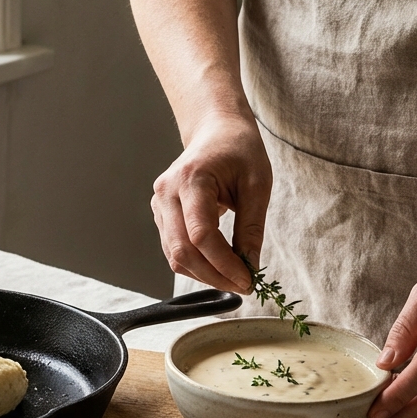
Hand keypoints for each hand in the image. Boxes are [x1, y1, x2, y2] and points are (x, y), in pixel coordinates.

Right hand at [151, 112, 272, 292]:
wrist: (216, 131)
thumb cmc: (239, 151)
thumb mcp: (257, 185)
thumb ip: (251, 228)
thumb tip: (250, 267)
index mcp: (191, 179)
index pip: (201, 235)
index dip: (224, 264)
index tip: (248, 280)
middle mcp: (167, 193)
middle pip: (182, 250)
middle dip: (213, 276)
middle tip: (243, 286)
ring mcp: (159, 204)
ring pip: (174, 256)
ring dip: (204, 274)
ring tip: (234, 278)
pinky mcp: (161, 215)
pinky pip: (174, 249)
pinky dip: (196, 264)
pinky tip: (219, 266)